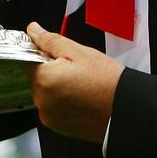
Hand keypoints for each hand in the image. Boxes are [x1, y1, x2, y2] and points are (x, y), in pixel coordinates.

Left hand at [26, 22, 123, 144]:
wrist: (125, 109)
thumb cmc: (106, 80)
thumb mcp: (79, 52)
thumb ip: (51, 40)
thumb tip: (33, 30)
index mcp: (44, 80)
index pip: (30, 59)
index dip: (46, 53)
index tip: (62, 56)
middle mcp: (41, 101)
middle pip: (37, 77)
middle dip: (52, 70)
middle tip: (76, 69)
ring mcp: (49, 117)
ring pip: (45, 93)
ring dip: (56, 86)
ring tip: (81, 84)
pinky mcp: (57, 127)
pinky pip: (52, 107)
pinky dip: (62, 101)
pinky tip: (80, 97)